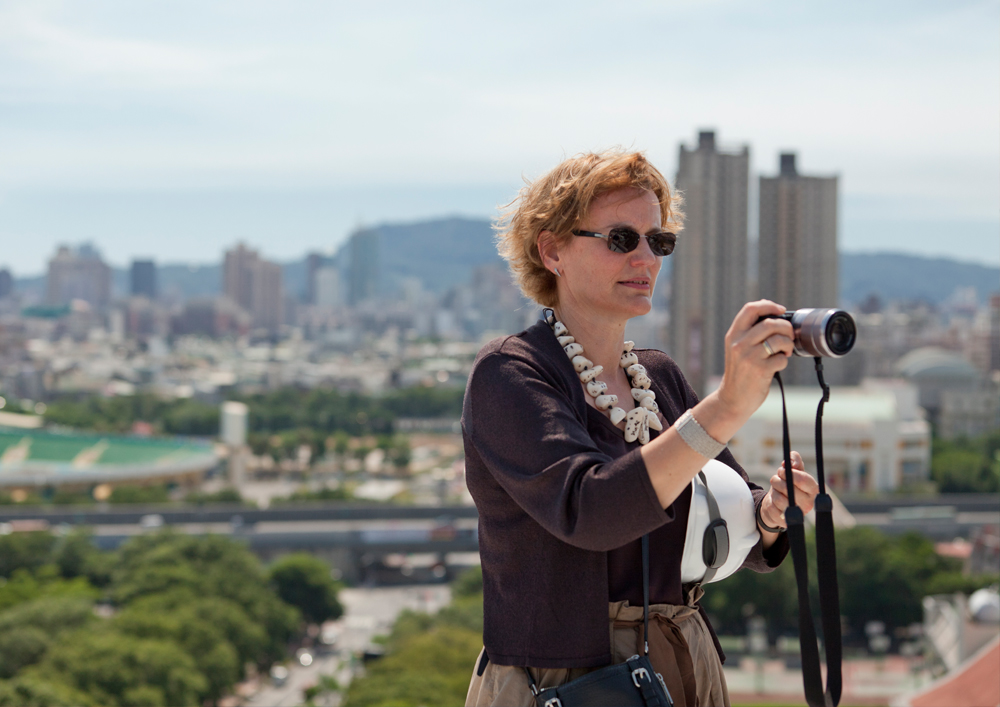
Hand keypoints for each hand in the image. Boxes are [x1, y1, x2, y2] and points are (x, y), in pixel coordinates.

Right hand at [715, 300, 794, 421]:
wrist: (732, 399)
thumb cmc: (740, 372)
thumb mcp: (737, 349)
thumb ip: (749, 332)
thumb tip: (772, 312)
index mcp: (733, 335)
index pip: (750, 309)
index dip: (768, 305)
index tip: (781, 310)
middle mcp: (739, 344)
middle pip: (770, 323)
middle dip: (786, 328)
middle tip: (789, 336)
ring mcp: (749, 357)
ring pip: (779, 340)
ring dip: (788, 345)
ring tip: (785, 352)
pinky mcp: (760, 370)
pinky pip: (781, 358)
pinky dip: (784, 361)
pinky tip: (777, 365)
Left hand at [760, 451, 818, 528]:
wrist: (779, 503)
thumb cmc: (788, 484)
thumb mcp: (792, 471)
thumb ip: (795, 461)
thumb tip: (791, 462)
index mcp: (813, 489)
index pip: (803, 479)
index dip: (788, 472)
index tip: (781, 470)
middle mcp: (809, 503)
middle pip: (788, 488)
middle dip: (777, 481)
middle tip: (776, 480)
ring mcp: (798, 515)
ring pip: (778, 498)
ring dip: (773, 491)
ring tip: (776, 490)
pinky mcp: (787, 522)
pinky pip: (772, 508)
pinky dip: (770, 502)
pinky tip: (774, 502)